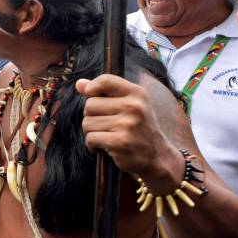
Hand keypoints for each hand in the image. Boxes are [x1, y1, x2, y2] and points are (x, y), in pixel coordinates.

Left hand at [77, 75, 181, 190]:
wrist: (157, 156)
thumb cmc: (138, 127)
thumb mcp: (129, 104)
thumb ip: (104, 92)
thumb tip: (79, 84)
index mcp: (137, 93)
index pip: (105, 80)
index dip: (91, 88)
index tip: (91, 96)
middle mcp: (134, 106)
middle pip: (90, 105)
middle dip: (91, 116)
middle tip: (105, 125)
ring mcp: (127, 124)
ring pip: (87, 123)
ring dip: (91, 132)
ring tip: (106, 136)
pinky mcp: (121, 142)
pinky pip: (90, 139)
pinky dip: (92, 145)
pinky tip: (104, 146)